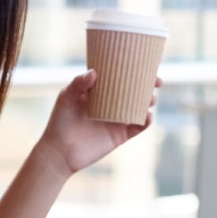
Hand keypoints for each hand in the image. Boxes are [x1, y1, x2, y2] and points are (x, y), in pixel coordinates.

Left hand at [37, 70, 161, 176]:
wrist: (60, 153)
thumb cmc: (59, 122)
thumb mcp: (66, 99)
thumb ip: (78, 84)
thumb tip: (94, 72)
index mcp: (99, 91)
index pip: (119, 76)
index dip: (133, 70)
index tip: (145, 65)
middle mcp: (110, 104)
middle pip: (134, 91)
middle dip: (148, 85)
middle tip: (157, 82)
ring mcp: (116, 119)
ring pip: (139, 108)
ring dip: (149, 102)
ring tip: (151, 100)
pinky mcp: (120, 135)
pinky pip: (138, 127)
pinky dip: (146, 122)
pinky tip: (148, 117)